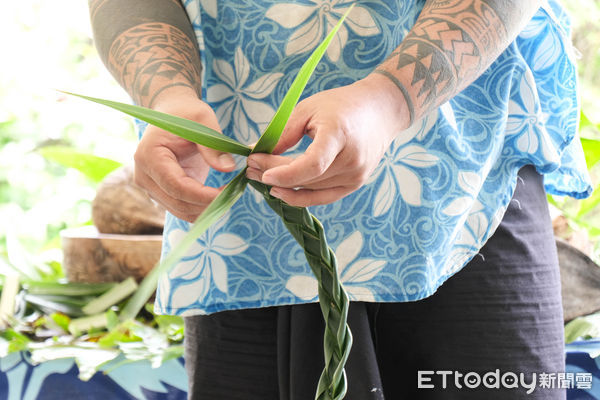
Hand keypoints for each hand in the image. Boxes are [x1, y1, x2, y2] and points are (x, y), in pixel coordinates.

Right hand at [134, 93, 235, 221]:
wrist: (172, 113)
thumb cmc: (186, 113)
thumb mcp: (203, 120)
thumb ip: (213, 146)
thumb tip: (228, 168)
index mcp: (150, 155)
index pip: (175, 185)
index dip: (201, 195)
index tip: (225, 194)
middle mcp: (144, 175)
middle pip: (177, 202)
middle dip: (206, 204)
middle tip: (232, 195)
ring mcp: (151, 186)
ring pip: (180, 210)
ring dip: (205, 209)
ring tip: (227, 196)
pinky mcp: (161, 192)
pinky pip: (181, 208)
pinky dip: (200, 208)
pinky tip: (217, 198)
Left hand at [246, 74, 409, 206]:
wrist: (381, 110)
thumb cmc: (342, 105)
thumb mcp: (309, 108)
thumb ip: (284, 133)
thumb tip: (256, 152)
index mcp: (340, 135)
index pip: (311, 165)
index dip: (284, 172)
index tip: (259, 168)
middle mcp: (352, 160)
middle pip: (306, 177)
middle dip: (274, 174)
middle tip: (249, 167)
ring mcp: (356, 176)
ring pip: (311, 190)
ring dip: (284, 186)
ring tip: (260, 176)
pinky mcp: (355, 184)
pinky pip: (323, 197)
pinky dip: (301, 197)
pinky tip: (281, 192)